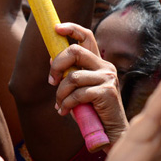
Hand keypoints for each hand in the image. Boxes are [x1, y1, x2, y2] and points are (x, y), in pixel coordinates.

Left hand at [49, 22, 128, 145]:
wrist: (110, 132)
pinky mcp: (107, 92)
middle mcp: (105, 67)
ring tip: (59, 105)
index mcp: (98, 63)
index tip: (56, 28)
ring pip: (73, 76)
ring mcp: (108, 78)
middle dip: (57, 65)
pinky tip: (65, 111)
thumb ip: (70, 74)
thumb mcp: (78, 89)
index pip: (87, 36)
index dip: (72, 29)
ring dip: (60, 92)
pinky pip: (78, 93)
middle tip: (51, 81)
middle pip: (75, 51)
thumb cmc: (92, 111)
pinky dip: (67, 104)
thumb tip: (51, 59)